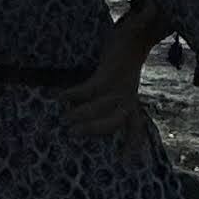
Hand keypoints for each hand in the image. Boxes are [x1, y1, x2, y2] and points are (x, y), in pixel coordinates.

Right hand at [57, 46, 152, 160]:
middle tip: (72, 135)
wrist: (137, 35)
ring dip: (82, 115)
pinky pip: (91, 88)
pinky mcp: (110, 73)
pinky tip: (61, 96)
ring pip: (100, 107)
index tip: (125, 164)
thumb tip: (90, 114)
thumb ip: (113, 98)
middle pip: (114, 122)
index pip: (136, 128)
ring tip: (64, 119)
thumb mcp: (124, 82)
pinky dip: (75, 94)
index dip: (132, 146)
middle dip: (94, 130)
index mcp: (132, 102)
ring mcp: (120, 86)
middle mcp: (127, 98)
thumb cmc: (125, 60)